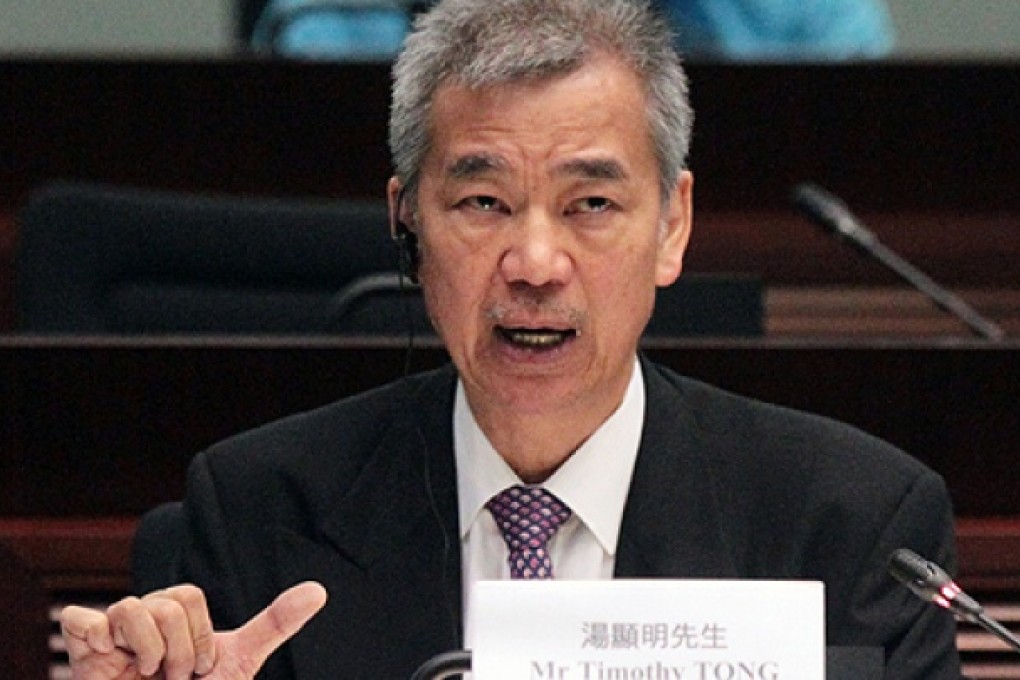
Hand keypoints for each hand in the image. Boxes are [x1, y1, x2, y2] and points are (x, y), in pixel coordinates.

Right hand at [60, 581, 326, 679]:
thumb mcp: (238, 660)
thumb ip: (276, 623)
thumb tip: (320, 589)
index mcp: (174, 613)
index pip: (187, 596)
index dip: (199, 637)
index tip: (200, 668)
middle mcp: (142, 616)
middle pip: (166, 603)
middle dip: (179, 651)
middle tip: (172, 679)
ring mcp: (109, 632)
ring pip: (131, 608)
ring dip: (150, 653)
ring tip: (147, 678)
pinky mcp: (81, 650)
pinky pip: (80, 619)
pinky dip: (97, 637)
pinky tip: (113, 661)